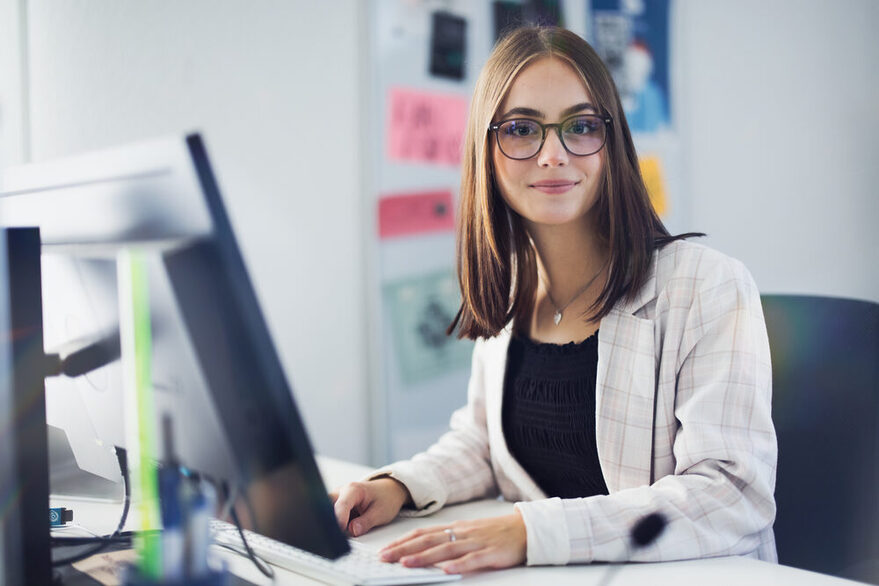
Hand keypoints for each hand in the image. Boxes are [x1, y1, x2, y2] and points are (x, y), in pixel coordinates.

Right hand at [329, 477, 411, 536]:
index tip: (339, 533)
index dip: (339, 521)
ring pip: (326, 512)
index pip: (341, 506)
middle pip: (326, 507)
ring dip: (332, 524)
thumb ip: (366, 522)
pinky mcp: (336, 505)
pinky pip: (329, 515)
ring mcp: (337, 498)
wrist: (388, 491)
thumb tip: (352, 531)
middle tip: (337, 537)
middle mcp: (341, 492)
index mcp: (353, 490)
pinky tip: (341, 532)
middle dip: (329, 522)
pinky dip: (334, 525)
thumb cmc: (385, 499)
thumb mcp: (381, 513)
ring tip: (341, 535)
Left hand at [379, 513, 526, 574]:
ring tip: (406, 564)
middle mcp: (461, 532)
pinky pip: (472, 559)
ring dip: (424, 557)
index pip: (422, 533)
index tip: (384, 549)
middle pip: (428, 540)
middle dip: (404, 549)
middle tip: (384, 558)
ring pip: (445, 549)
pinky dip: (458, 565)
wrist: (525, 529)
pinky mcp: (490, 553)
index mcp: (455, 528)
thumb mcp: (468, 532)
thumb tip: (423, 549)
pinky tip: (445, 570)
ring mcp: (476, 542)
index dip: (402, 540)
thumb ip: (448, 539)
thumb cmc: (494, 533)